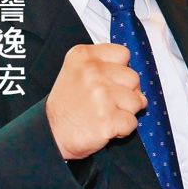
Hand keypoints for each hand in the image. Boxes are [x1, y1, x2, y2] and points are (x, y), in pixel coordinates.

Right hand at [45, 43, 144, 159]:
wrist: (51, 134)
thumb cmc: (67, 105)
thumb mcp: (76, 72)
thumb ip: (104, 67)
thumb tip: (137, 85)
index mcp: (83, 56)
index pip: (123, 54)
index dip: (120, 70)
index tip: (109, 81)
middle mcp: (92, 72)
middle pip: (134, 78)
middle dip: (126, 92)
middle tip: (106, 102)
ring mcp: (101, 96)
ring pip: (137, 101)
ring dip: (125, 111)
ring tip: (105, 114)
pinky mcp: (108, 119)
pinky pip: (132, 122)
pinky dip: (122, 129)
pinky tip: (105, 126)